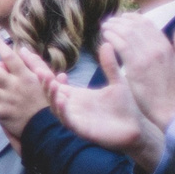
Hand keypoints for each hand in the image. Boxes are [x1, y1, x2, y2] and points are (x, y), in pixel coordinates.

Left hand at [0, 44, 51, 143]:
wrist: (45, 126)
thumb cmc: (44, 99)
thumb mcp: (44, 79)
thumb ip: (33, 63)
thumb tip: (22, 48)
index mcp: (25, 77)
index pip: (11, 58)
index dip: (0, 47)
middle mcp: (14, 87)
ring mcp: (6, 100)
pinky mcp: (1, 113)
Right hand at [47, 40, 165, 170]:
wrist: (137, 127)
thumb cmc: (126, 107)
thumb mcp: (117, 81)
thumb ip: (109, 64)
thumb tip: (106, 43)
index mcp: (77, 95)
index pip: (56, 83)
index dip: (46, 74)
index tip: (37, 61)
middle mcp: (72, 106)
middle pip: (51, 94)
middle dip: (44, 83)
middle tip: (41, 72)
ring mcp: (75, 118)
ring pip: (55, 106)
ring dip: (52, 95)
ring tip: (51, 82)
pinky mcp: (81, 129)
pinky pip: (67, 120)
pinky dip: (62, 110)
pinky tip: (62, 99)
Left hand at [99, 16, 174, 126]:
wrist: (172, 109)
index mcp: (167, 47)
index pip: (148, 25)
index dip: (134, 18)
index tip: (124, 17)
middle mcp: (156, 48)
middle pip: (135, 26)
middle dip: (121, 21)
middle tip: (110, 21)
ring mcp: (146, 57)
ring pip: (126, 33)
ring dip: (113, 27)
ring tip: (105, 26)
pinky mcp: (135, 68)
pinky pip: (121, 46)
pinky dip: (112, 37)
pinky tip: (105, 36)